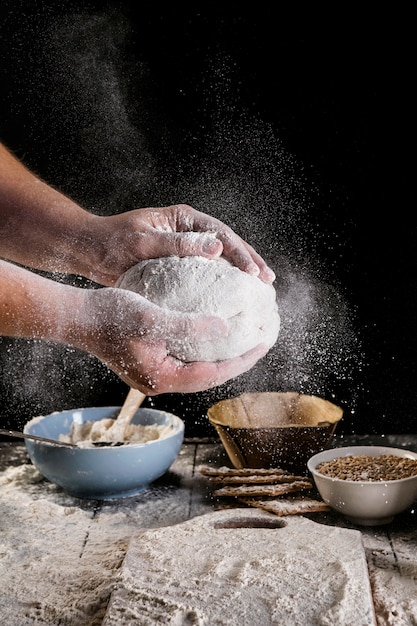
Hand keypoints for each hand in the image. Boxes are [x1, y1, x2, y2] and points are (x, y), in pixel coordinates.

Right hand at [75, 287, 268, 393]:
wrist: (77, 318)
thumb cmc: (109, 316)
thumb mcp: (151, 319)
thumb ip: (188, 325)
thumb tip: (223, 327)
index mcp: (162, 378)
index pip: (213, 374)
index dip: (242, 359)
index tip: (264, 343)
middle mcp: (160, 381)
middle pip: (209, 375)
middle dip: (237, 359)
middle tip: (261, 340)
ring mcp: (155, 373)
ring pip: (199, 368)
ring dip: (222, 354)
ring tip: (244, 338)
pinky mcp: (151, 361)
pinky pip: (187, 359)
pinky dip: (204, 348)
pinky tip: (215, 333)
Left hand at [86, 204, 275, 285]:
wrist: (91, 251)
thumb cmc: (113, 242)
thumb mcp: (144, 242)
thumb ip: (178, 244)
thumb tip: (216, 248)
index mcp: (184, 218)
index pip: (221, 234)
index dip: (241, 253)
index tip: (254, 273)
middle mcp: (188, 230)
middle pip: (227, 245)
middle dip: (249, 262)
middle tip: (268, 282)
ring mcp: (185, 247)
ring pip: (220, 260)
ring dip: (239, 273)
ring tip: (259, 289)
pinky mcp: (179, 264)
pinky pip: (205, 274)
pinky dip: (220, 284)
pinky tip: (230, 299)